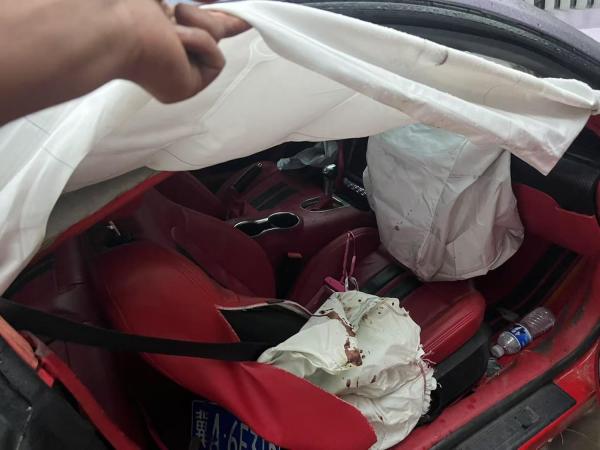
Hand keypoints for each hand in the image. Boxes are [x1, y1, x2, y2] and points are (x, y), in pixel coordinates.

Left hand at [121, 1, 249, 102]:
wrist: (112, 23)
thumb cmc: (126, 4)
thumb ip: (200, 2)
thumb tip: (219, 6)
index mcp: (154, 28)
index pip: (193, 25)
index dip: (216, 18)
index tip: (236, 15)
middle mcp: (165, 53)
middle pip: (211, 34)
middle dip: (226, 22)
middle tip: (243, 17)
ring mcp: (176, 72)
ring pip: (216, 41)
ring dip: (199, 23)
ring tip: (169, 21)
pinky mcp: (187, 86)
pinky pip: (215, 60)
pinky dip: (200, 42)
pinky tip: (174, 40)